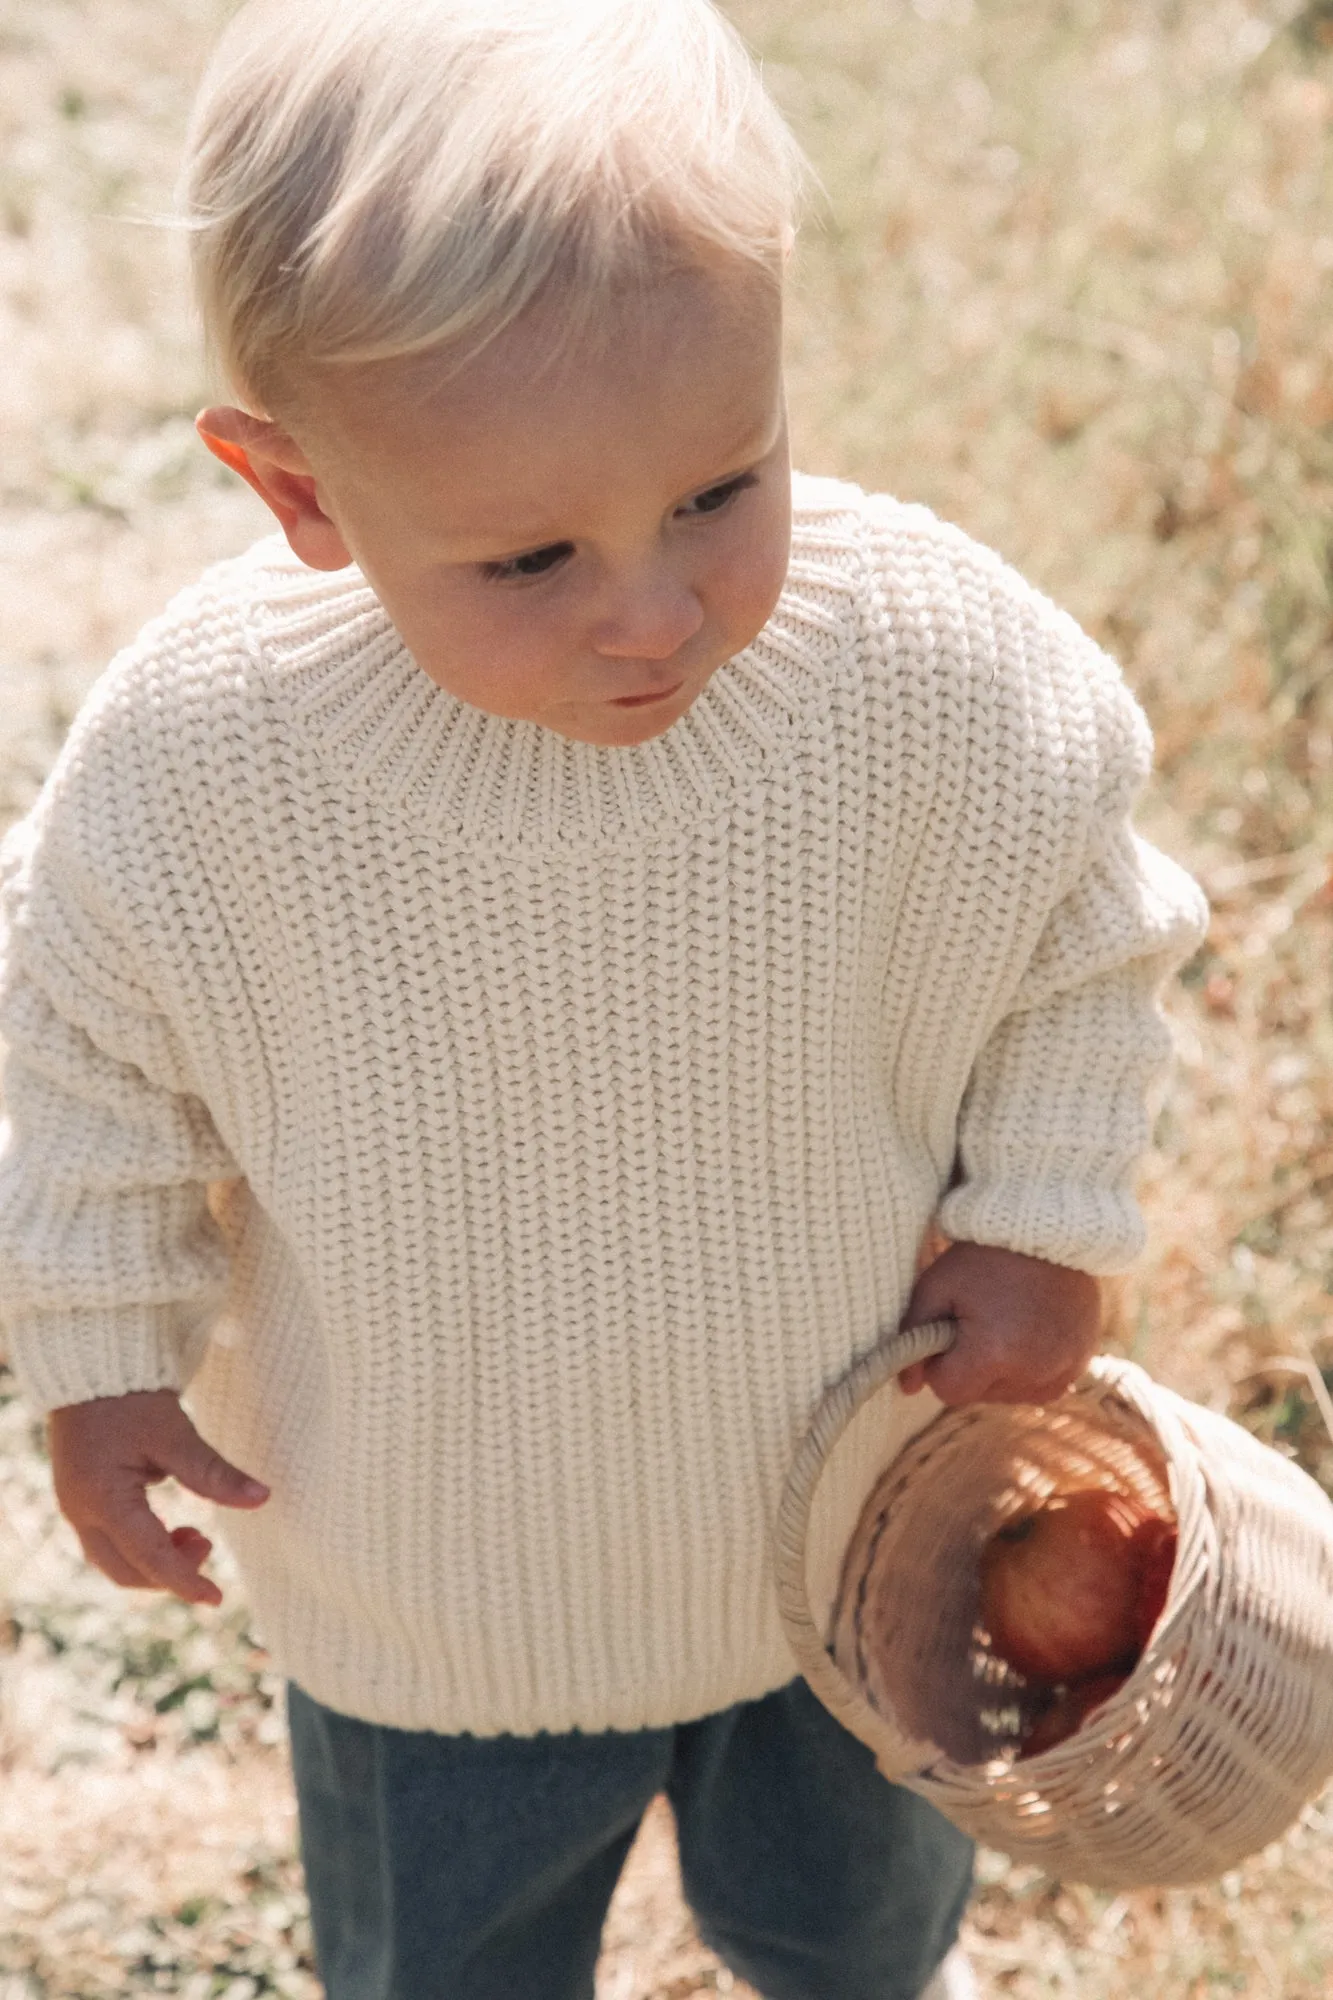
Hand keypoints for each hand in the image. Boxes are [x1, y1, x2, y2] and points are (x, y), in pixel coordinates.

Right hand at [48, 1389, 269, 1605]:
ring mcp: (75, 1507)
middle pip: (125, 1571)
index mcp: (103, 1499)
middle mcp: (81, 1512)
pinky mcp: (80, 1499)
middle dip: (170, 1573)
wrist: (88, 1367)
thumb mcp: (174, 1432)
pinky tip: (170, 1525)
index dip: (185, 1581)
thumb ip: (213, 1473)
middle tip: (209, 1545)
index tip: (217, 1599)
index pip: (149, 1557)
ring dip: (155, 1561)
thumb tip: (262, 1498)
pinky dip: (141, 1545)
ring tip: (195, 1535)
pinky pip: (109, 1542)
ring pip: (115, 1561)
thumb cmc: (131, 1397)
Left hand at [898, 1240, 1102, 1405]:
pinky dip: (1031, 1368)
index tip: (948, 1331)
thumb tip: (906, 1387)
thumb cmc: (983, 1256)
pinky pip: (1043, 1386)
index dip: (940, 1363)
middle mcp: (1032, 1370)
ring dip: (1001, 1371)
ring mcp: (1062, 1368)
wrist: (1047, 1230)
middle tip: (979, 1320)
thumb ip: (912, 1338)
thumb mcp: (936, 1287)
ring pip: (1011, 1394)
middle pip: (980, 1394)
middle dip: (971, 1367)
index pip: (948, 1390)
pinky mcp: (1080, 1362)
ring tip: (1005, 1323)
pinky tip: (1029, 1332)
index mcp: (992, 1353)